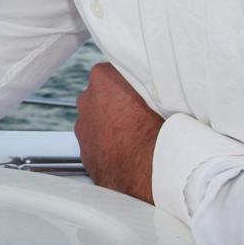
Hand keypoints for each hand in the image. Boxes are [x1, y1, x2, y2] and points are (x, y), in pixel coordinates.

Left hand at [74, 62, 163, 202]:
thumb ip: (146, 83)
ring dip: (111, 126)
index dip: (129, 83)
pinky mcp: (84, 152)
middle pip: (102, 96)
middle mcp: (86, 99)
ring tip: (135, 137)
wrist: (151, 172)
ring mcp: (82, 126)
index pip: (113, 71)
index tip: (141, 92)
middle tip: (140, 114)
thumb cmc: (160, 131)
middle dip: (117, 103)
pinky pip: (96, 145)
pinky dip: (108, 147)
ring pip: (97, 121)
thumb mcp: (161, 94)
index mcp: (103, 77)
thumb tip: (153, 81)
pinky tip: (127, 153)